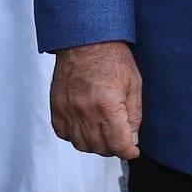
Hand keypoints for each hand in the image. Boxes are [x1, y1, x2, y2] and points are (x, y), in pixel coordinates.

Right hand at [51, 41, 141, 158]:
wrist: (84, 40)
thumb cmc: (110, 57)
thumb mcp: (134, 84)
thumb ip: (134, 116)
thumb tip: (132, 140)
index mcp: (107, 105)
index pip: (119, 145)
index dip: (129, 151)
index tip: (132, 150)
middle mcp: (86, 111)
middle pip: (101, 148)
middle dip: (114, 147)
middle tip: (119, 136)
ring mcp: (68, 110)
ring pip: (82, 145)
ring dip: (95, 143)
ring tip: (103, 130)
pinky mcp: (57, 108)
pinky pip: (65, 134)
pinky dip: (75, 135)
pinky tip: (85, 125)